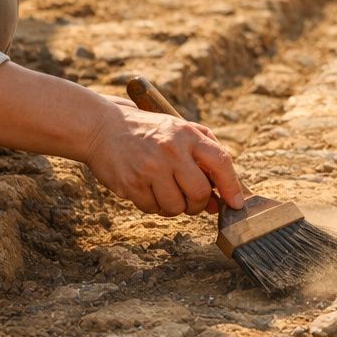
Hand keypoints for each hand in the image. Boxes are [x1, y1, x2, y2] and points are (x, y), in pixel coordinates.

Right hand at [81, 98, 245, 216]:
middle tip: (191, 200)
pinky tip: (147, 188)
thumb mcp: (178, 129)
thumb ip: (203, 157)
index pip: (221, 162)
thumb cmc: (146, 131)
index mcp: (186, 134)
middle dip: (198, 203)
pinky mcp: (131, 183)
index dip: (231, 186)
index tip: (236, 204)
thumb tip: (218, 198)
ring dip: (174, 206)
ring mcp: (150, 168)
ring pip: (176, 206)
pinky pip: (153, 209)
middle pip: (199, 192)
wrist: (101, 127)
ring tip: (164, 190)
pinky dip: (153, 205)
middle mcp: (170, 150)